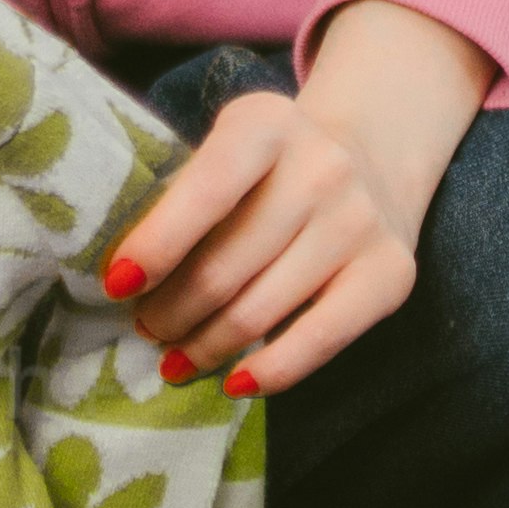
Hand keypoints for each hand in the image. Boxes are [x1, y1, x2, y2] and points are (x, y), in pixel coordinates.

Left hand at [98, 1, 493, 399]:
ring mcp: (361, 221)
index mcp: (266, 124)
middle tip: (146, 329)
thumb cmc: (271, 166)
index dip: (156, 244)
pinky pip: (319, 340)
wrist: (372, 155)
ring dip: (205, 345)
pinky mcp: (391, 273)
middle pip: (225, 266)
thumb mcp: (229, 150)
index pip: (206, 190)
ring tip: (175, 357)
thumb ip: (184, 198)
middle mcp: (322, 167)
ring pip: (260, 310)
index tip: (117, 285)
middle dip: (170, 310)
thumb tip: (127, 283)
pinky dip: (270, 372)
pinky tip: (234, 383)